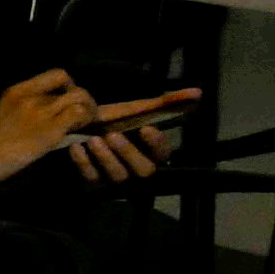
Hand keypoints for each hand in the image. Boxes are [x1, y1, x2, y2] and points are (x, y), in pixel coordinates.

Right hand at [0, 70, 104, 184]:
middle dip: (83, 99)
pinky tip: (81, 132)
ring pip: (81, 97)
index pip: (57, 74)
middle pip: (72, 85)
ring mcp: (41, 111)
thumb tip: (44, 109)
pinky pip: (80, 114)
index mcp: (17, 90)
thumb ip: (22, 106)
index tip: (68, 100)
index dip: (70, 85)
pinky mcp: (50, 129)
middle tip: (82, 115)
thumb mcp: (1, 113)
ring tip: (86, 123)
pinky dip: (87, 120)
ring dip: (89, 110)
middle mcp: (31, 96)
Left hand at [64, 88, 195, 183]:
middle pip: (143, 170)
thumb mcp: (138, 109)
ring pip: (118, 176)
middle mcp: (137, 168)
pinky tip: (76, 146)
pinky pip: (91, 179)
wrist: (82, 127)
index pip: (164, 154)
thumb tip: (198, 91)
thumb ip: (167, 102)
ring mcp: (116, 178)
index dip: (157, 143)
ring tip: (94, 139)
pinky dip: (83, 163)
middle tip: (113, 135)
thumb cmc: (116, 120)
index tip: (146, 128)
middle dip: (129, 153)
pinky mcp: (94, 182)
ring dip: (106, 158)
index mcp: (153, 152)